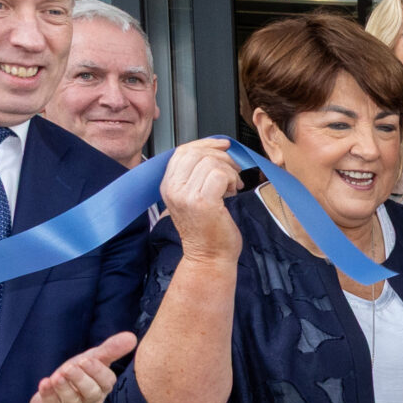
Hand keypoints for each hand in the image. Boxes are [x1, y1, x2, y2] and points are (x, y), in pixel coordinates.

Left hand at [31, 332, 137, 402]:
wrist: (55, 399)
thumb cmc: (78, 376)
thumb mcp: (93, 360)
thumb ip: (110, 350)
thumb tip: (132, 337)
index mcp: (102, 386)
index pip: (106, 381)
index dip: (97, 371)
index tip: (86, 360)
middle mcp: (90, 400)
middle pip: (90, 393)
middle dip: (80, 379)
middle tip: (70, 367)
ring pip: (71, 400)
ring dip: (64, 388)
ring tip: (57, 376)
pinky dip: (48, 394)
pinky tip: (45, 383)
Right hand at [161, 137, 243, 262]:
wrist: (209, 258)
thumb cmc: (207, 231)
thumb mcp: (193, 198)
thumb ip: (196, 176)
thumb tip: (215, 152)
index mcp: (168, 186)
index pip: (183, 151)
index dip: (205, 143)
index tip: (222, 145)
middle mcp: (173, 189)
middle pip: (196, 153)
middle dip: (221, 156)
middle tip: (233, 170)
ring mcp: (186, 196)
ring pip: (210, 162)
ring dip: (229, 170)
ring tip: (232, 186)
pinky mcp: (203, 202)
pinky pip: (220, 174)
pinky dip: (232, 179)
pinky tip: (233, 192)